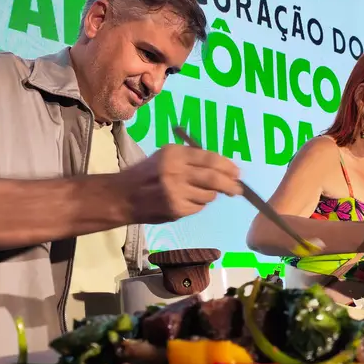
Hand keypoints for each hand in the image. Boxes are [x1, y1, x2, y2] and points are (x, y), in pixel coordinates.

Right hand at [122, 144, 242, 223]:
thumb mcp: (166, 157)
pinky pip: (198, 207)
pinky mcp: (176, 209)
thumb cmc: (148, 174)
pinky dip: (198, 205)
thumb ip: (191, 159)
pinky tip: (185, 201)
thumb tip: (223, 168)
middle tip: (237, 189)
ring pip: (208, 195)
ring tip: (197, 192)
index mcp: (174, 154)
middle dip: (230, 184)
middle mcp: (175, 171)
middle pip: (213, 178)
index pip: (209, 157)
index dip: (227, 165)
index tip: (237, 172)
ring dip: (210, 195)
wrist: (125, 196)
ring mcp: (176, 192)